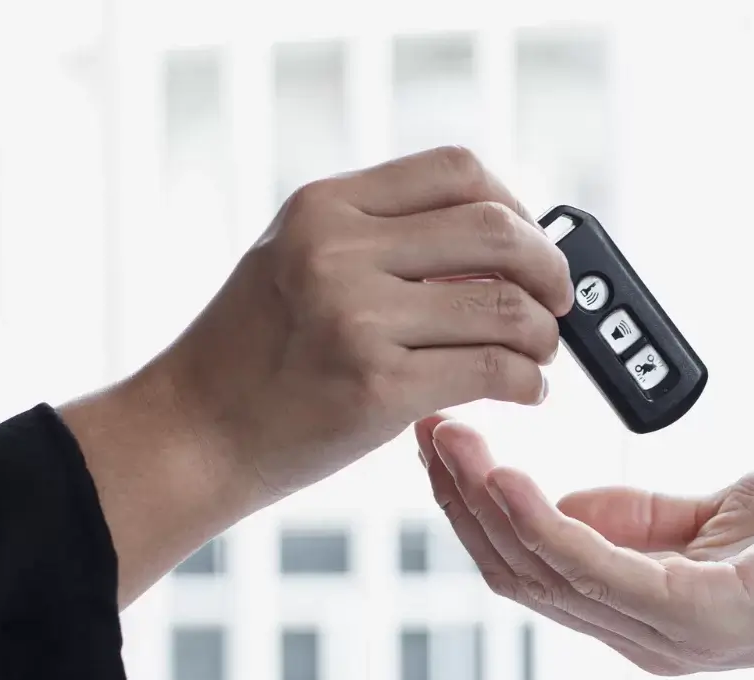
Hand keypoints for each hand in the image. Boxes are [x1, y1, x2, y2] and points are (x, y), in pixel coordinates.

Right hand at [60, 146, 571, 604]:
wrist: (194, 434)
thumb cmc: (251, 358)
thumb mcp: (296, 264)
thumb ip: (378, 244)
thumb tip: (492, 246)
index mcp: (324, 208)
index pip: (457, 171)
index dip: (517, 205)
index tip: (532, 244)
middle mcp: (340, 251)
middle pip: (496, 230)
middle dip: (550, 269)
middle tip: (559, 303)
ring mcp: (358, 318)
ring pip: (505, 305)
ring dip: (544, 335)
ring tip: (541, 356)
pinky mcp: (378, 387)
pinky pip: (493, 370)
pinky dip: (529, 382)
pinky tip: (528, 391)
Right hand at [415, 415, 753, 673]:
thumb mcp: (710, 516)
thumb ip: (634, 519)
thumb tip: (563, 505)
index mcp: (642, 610)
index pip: (533, 568)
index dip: (478, 510)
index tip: (448, 441)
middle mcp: (642, 634)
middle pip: (520, 574)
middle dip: (462, 503)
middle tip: (426, 427)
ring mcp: (669, 634)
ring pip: (542, 574)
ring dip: (484, 505)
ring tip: (449, 439)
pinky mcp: (702, 616)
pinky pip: (597, 569)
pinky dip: (542, 522)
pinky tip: (508, 474)